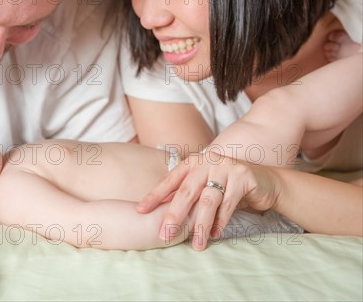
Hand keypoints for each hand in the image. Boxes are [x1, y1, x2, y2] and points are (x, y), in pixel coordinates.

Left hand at [136, 151, 280, 249]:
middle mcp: (207, 161)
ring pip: (208, 200)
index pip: (170, 180)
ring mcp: (225, 167)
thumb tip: (158, 213)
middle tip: (164, 235)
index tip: (140, 211)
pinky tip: (214, 235)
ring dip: (200, 225)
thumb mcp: (204, 186)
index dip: (154, 196)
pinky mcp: (243, 177)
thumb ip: (186, 194)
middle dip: (174, 215)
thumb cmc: (228, 186)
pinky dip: (221, 222)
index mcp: (193, 162)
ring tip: (195, 244)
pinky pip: (228, 204)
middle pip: (186, 191)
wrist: (265, 181)